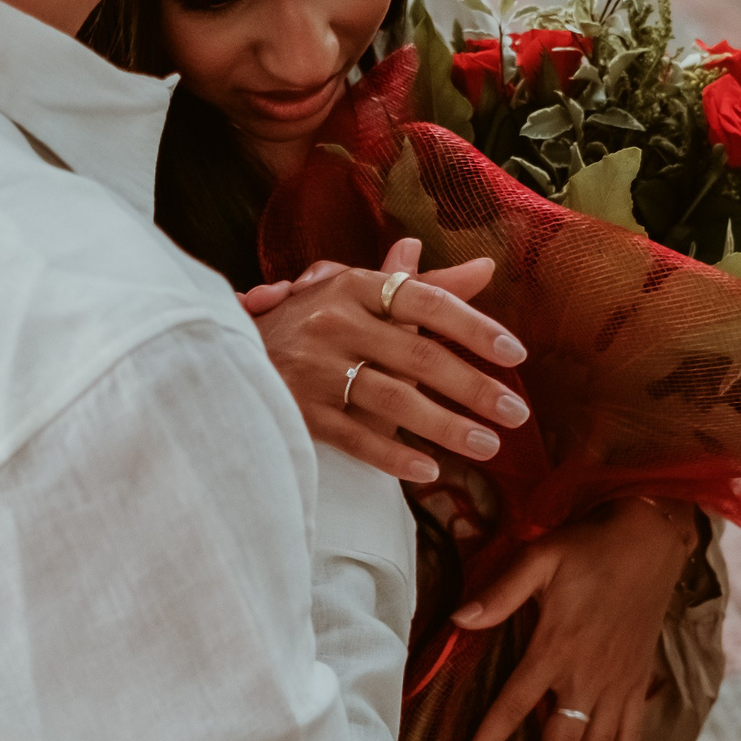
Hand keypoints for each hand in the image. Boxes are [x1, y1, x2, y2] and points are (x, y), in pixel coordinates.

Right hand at [242, 237, 530, 483]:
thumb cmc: (308, 324)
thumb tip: (485, 269)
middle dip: (474, 387)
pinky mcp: (298, 411)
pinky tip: (429, 471)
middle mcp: (332, 321)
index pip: (425, 300)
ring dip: (446, 426)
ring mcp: (313, 368)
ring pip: (392, 400)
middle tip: (518, 413)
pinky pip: (355, 437)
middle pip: (417, 355)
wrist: (223, 356)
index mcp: (352, 286)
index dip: (474, 327)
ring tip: (489, 445)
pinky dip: (393, 456)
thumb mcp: (358, 296)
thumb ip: (422, 287)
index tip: (516, 354)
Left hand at [453, 497, 697, 740]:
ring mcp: (617, 685)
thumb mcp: (540, 557)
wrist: (650, 540)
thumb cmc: (588, 548)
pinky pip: (632, 737)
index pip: (514, 705)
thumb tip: (459, 619)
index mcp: (556, 648)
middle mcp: (587, 676)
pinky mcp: (637, 684)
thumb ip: (501, 593)